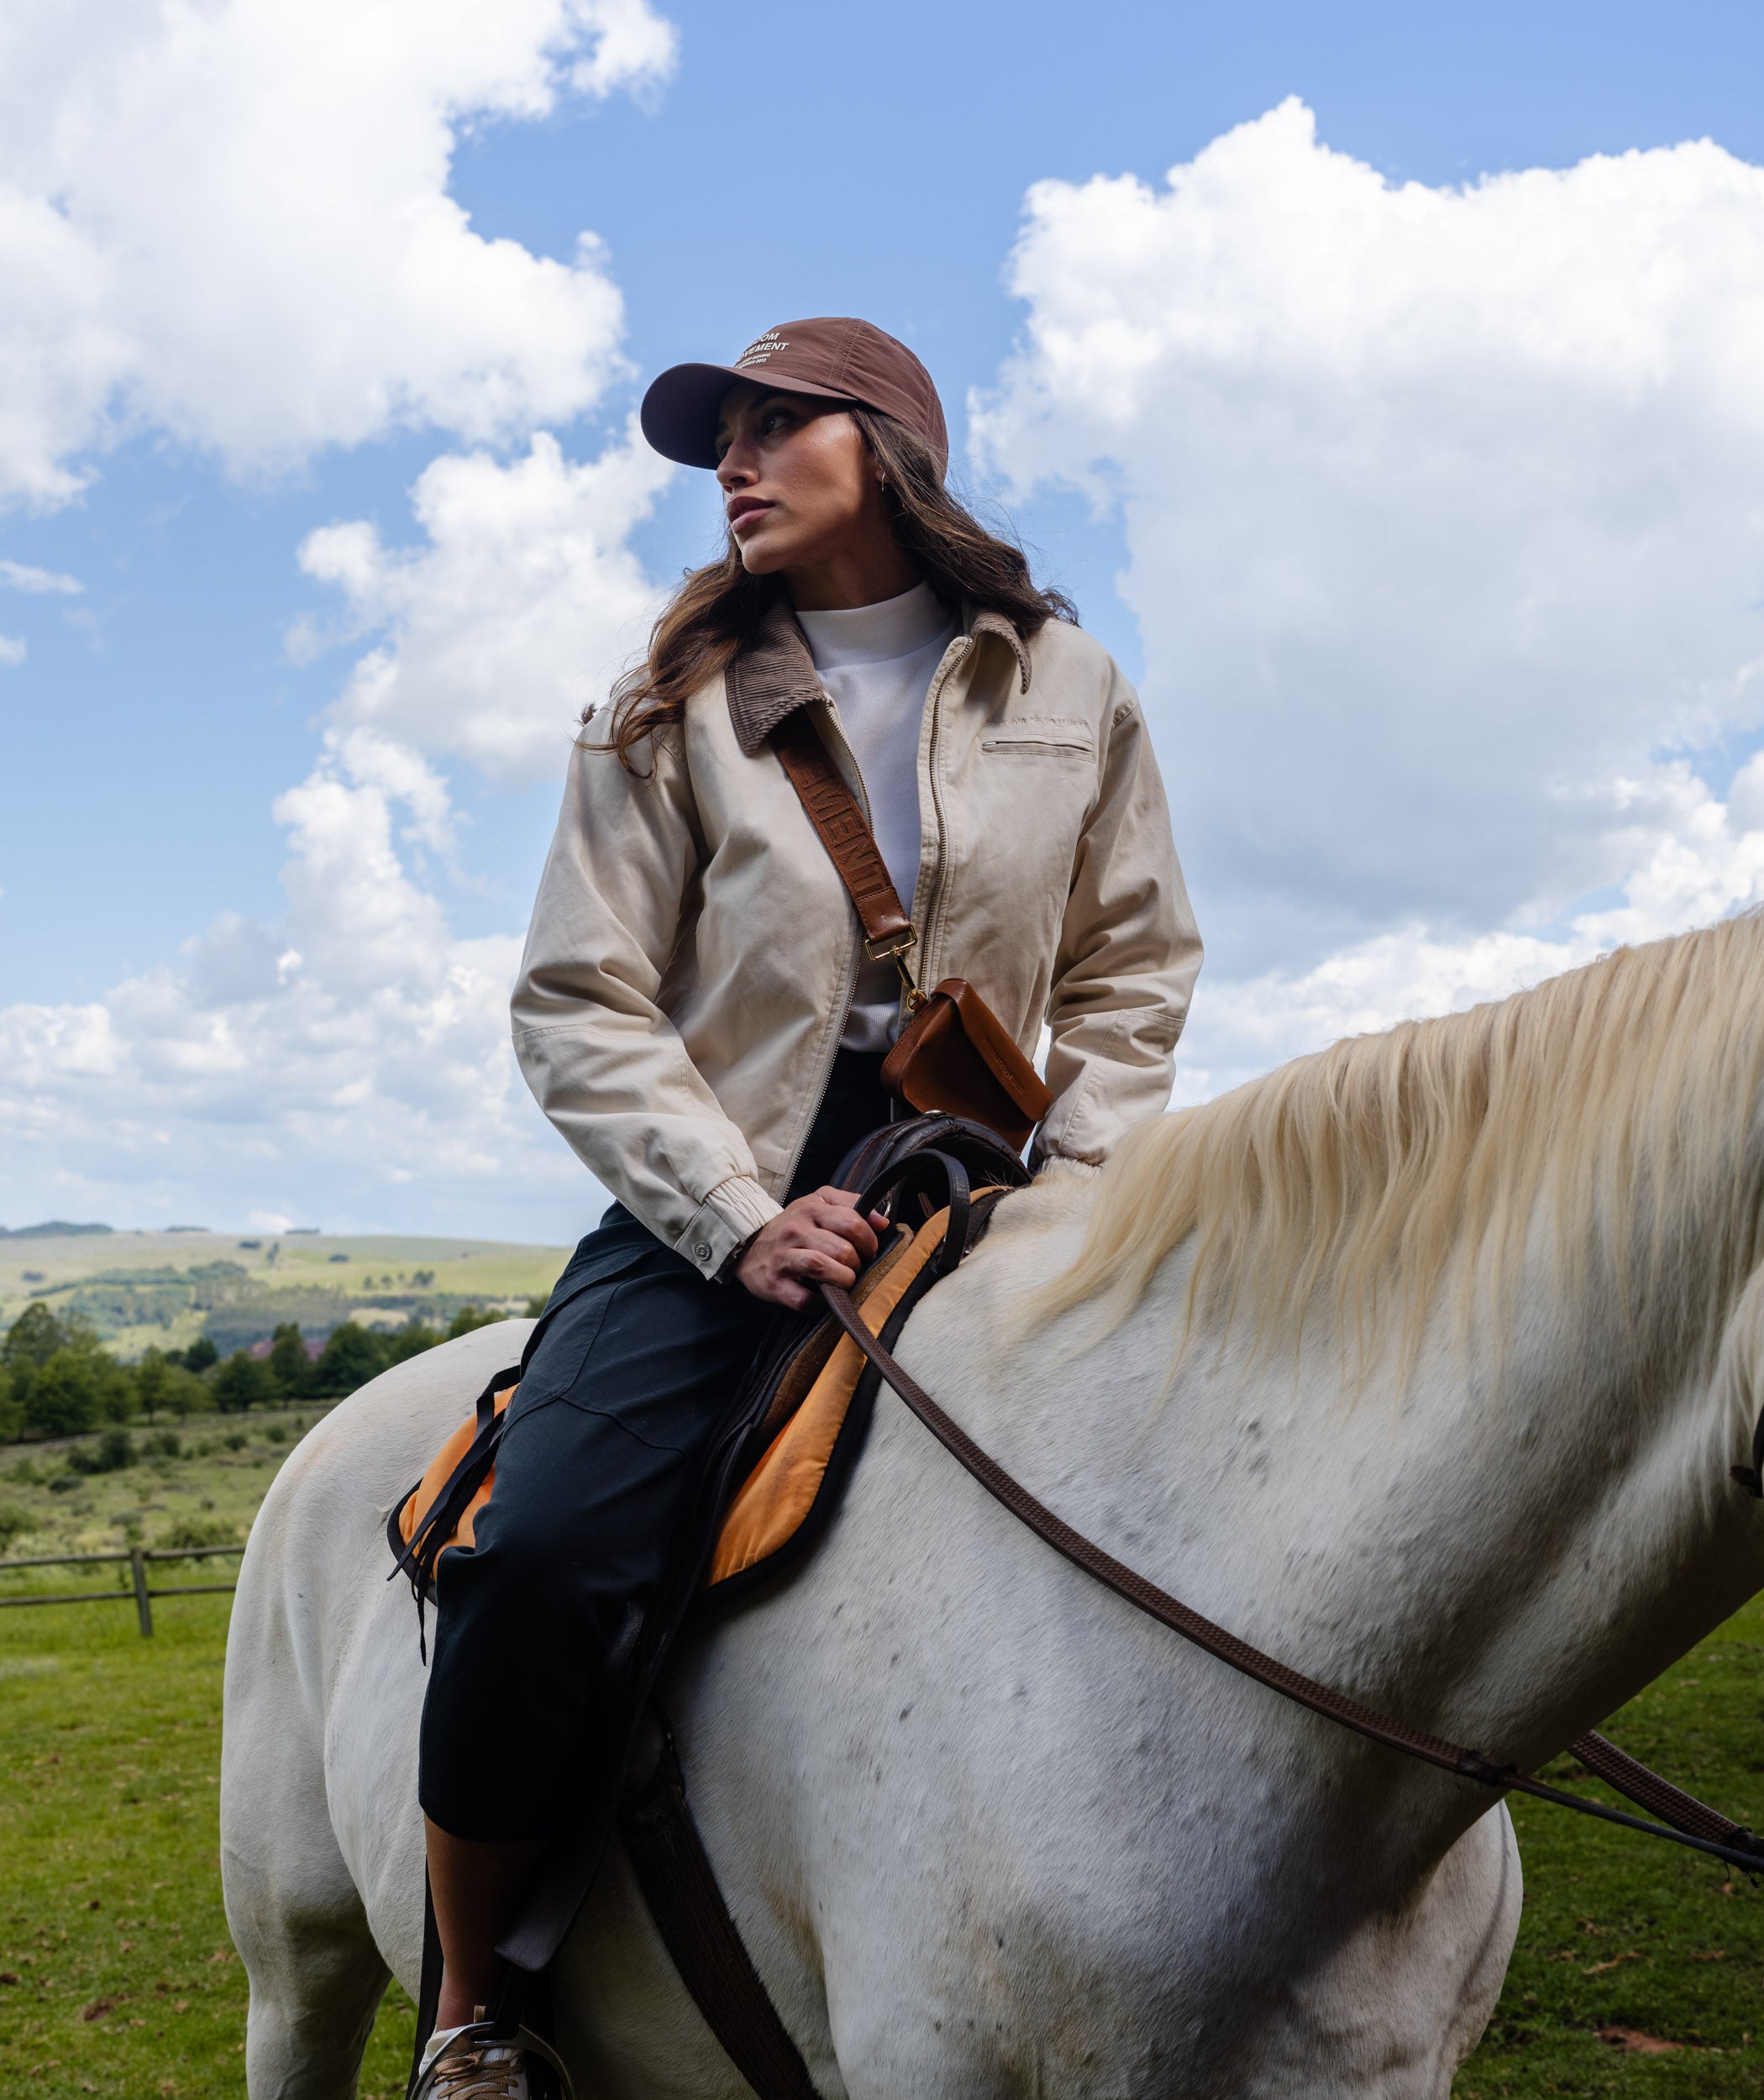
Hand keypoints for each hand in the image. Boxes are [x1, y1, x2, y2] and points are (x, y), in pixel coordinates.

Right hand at [735, 1186, 887, 1309]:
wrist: (749, 1246)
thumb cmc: (794, 1226)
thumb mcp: (819, 1203)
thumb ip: (852, 1204)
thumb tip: (882, 1222)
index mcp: (811, 1209)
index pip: (852, 1222)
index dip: (869, 1241)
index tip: (868, 1250)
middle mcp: (796, 1230)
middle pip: (841, 1249)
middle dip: (857, 1264)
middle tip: (855, 1268)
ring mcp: (783, 1258)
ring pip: (821, 1267)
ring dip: (843, 1280)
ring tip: (844, 1281)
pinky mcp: (774, 1284)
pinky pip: (803, 1299)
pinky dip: (819, 1303)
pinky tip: (823, 1299)